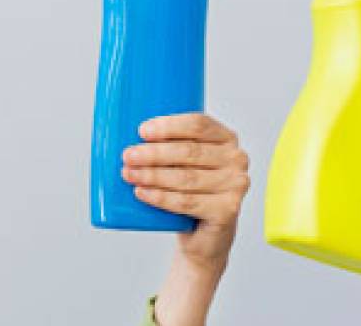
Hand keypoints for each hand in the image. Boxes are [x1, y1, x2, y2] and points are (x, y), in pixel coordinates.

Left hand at [126, 113, 250, 325]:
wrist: (203, 235)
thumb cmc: (188, 189)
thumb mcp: (181, 162)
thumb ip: (167, 144)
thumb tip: (123, 131)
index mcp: (226, 137)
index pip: (198, 124)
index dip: (169, 126)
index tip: (142, 131)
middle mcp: (236, 158)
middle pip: (189, 151)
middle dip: (153, 153)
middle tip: (127, 156)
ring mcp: (235, 185)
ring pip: (186, 177)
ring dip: (153, 175)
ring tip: (129, 174)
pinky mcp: (228, 210)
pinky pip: (187, 202)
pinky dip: (161, 197)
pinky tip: (142, 192)